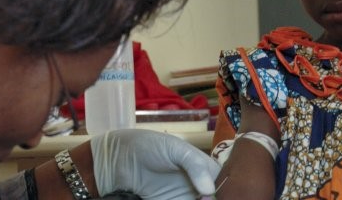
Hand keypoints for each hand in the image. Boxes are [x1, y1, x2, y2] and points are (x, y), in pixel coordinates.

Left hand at [90, 129, 219, 199]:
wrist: (117, 159)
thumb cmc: (149, 146)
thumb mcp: (175, 149)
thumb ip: (194, 165)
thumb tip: (209, 190)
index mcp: (204, 167)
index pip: (223, 182)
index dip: (224, 191)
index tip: (217, 196)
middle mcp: (198, 185)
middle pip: (214, 197)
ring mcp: (185, 197)